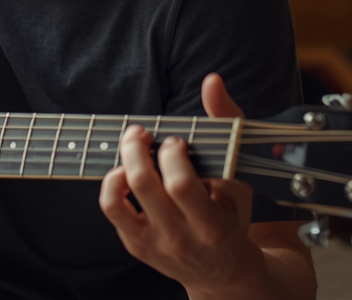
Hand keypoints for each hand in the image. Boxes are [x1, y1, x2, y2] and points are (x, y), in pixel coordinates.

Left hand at [99, 73, 265, 296]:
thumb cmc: (232, 214)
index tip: (176, 141)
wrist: (223, 270)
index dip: (171, 154)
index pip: (181, 185)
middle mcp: (181, 238)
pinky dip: (111, 183)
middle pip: (145, 185)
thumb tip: (211, 81)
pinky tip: (124, 170)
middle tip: (142, 133)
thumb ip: (227, 124)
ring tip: (132, 147)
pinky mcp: (135, 245)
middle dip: (137, 148)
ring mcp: (154, 244)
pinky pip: (112, 209)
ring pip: (118, 200)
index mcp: (212, 224)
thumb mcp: (239, 175)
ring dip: (119, 163)